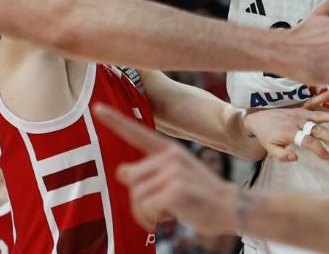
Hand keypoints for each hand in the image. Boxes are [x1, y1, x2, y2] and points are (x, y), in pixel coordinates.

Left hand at [96, 104, 238, 234]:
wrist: (231, 207)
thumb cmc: (201, 197)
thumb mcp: (176, 178)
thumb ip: (149, 172)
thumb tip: (122, 171)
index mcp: (169, 150)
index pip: (137, 132)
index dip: (115, 121)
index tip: (97, 108)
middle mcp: (169, 156)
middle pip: (129, 176)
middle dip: (138, 196)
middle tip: (158, 206)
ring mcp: (172, 172)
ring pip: (136, 196)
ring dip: (146, 213)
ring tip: (166, 213)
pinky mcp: (174, 190)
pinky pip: (146, 208)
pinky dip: (153, 220)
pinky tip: (171, 217)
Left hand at [242, 90, 328, 161]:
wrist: (256, 115)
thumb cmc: (265, 134)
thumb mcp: (269, 148)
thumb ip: (282, 155)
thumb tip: (295, 158)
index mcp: (290, 133)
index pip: (307, 142)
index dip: (318, 150)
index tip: (328, 157)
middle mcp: (297, 122)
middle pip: (316, 130)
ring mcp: (299, 113)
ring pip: (317, 115)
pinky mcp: (299, 106)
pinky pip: (311, 101)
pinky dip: (320, 97)